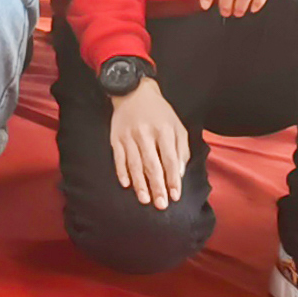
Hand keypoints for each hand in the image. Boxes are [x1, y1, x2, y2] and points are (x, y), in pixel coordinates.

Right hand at [109, 79, 192, 209]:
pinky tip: (126, 184)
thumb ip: (181, 149)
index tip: (175, 196)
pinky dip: (121, 172)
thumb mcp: (177, 126)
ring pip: (134, 164)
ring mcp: (128, 136)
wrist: (133, 92)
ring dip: (140, 184)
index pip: (170, 160)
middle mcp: (145, 134)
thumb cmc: (159, 113)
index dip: (173, 180)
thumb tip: (180, 173)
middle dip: (157, 187)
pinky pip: (118, 158)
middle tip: (161, 204)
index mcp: (164, 131)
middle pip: (152, 165)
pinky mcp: (115, 138)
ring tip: (144, 200)